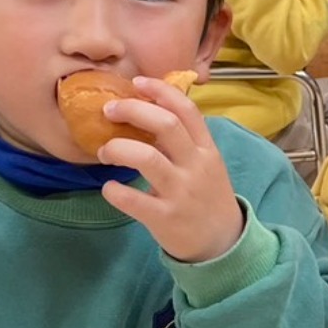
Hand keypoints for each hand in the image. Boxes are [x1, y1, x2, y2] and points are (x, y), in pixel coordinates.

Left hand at [95, 75, 244, 263]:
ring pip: (147, 158)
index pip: (187, 110)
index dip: (161, 91)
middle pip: (166, 125)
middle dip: (133, 110)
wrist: (223, 244)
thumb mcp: (207, 164)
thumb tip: (151, 111)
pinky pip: (134, 200)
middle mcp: (196, 167)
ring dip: (118, 148)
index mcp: (207, 150)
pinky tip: (109, 189)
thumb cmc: (208, 199)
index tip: (137, 82)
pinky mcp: (166, 218)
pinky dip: (115, 191)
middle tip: (109, 110)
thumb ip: (186, 141)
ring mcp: (182, 192)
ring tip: (103, 152)